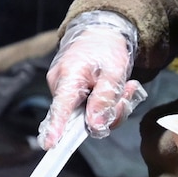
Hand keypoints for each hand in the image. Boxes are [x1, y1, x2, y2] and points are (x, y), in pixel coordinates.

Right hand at [39, 11, 146, 148]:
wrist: (99, 32)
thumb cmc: (106, 48)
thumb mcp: (114, 72)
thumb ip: (104, 100)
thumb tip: (94, 127)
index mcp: (68, 76)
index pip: (61, 106)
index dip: (56, 127)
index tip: (50, 144)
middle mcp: (58, 84)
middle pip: (78, 117)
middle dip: (107, 114)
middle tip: (127, 94)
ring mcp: (61, 89)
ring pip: (84, 115)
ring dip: (109, 108)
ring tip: (124, 86)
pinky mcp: (67, 92)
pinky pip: (85, 109)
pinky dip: (102, 104)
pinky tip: (114, 89)